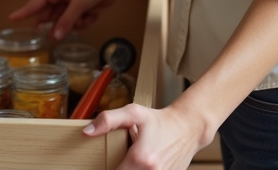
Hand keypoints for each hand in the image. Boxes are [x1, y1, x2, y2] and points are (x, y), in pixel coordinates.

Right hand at [8, 0, 119, 40]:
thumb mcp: (79, 3)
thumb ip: (66, 21)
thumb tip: (54, 37)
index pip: (35, 4)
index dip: (23, 13)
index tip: (11, 19)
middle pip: (51, 17)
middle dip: (57, 26)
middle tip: (60, 33)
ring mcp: (72, 2)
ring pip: (65, 22)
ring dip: (74, 25)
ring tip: (85, 18)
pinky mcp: (83, 7)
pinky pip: (77, 22)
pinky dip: (84, 22)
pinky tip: (93, 16)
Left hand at [84, 102, 212, 169]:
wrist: (189, 127)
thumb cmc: (161, 121)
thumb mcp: (134, 113)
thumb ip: (109, 119)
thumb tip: (88, 131)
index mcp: (140, 159)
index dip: (108, 169)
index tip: (109, 162)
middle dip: (122, 168)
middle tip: (124, 159)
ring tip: (135, 161)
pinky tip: (146, 163)